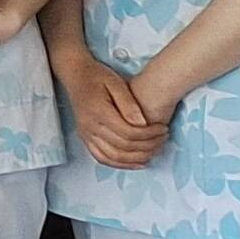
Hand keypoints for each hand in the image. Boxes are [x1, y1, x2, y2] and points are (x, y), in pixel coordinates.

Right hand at [57, 47, 171, 168]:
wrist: (75, 74)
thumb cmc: (98, 76)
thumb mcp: (116, 83)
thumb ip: (129, 104)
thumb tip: (143, 124)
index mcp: (98, 112)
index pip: (128, 133)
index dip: (150, 135)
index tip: (164, 128)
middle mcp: (90, 126)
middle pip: (123, 147)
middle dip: (148, 146)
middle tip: (163, 139)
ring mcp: (85, 134)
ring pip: (113, 157)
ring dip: (136, 159)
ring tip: (154, 152)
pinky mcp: (85, 138)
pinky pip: (102, 158)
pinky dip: (120, 164)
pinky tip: (135, 163)